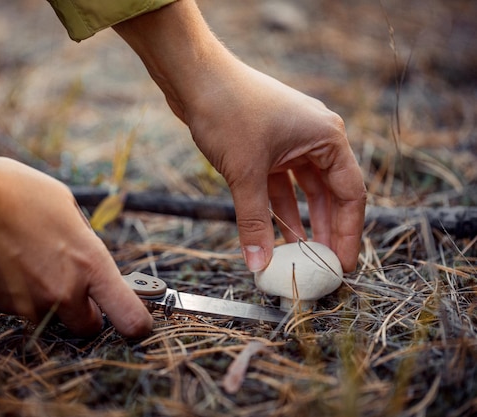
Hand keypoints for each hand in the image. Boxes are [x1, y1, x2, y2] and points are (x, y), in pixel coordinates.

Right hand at [0, 156, 151, 337]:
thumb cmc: (14, 191)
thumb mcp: (64, 203)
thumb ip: (83, 239)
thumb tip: (87, 255)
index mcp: (89, 264)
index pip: (129, 316)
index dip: (136, 323)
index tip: (136, 322)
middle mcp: (62, 292)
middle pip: (87, 327)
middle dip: (85, 312)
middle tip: (75, 286)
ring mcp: (28, 304)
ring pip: (49, 316)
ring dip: (46, 298)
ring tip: (27, 258)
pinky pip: (18, 307)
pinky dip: (18, 292)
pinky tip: (5, 260)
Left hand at [183, 63, 366, 271]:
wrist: (195, 76)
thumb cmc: (228, 111)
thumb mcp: (245, 173)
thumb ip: (253, 222)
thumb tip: (258, 264)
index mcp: (327, 137)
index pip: (350, 194)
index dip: (347, 233)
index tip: (341, 265)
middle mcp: (315, 137)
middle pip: (330, 193)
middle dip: (326, 230)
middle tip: (323, 266)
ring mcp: (291, 140)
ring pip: (304, 190)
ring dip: (301, 220)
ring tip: (301, 255)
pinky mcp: (268, 145)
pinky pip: (281, 183)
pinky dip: (278, 206)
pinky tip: (276, 232)